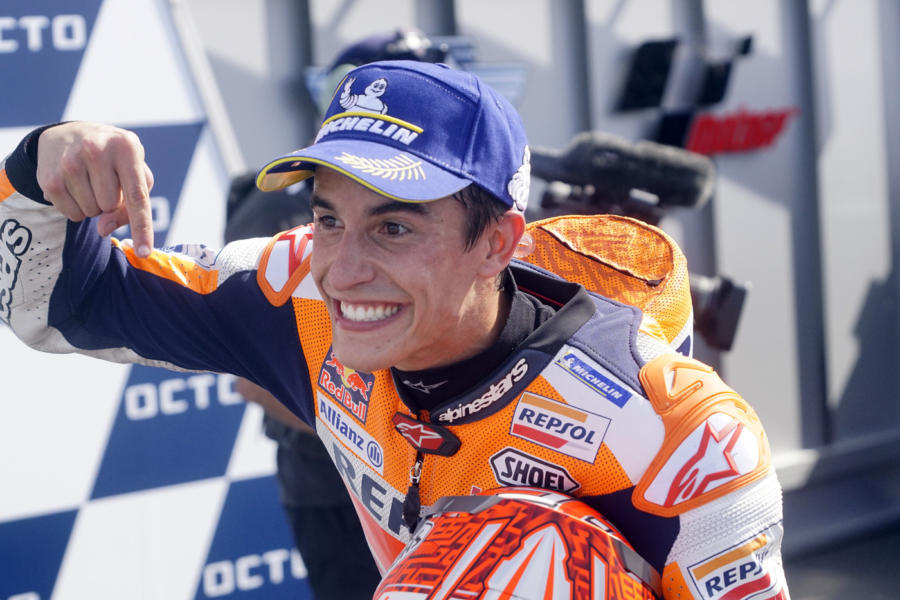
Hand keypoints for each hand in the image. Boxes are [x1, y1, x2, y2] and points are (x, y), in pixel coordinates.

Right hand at [36, 122, 155, 256]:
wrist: (70, 134)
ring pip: (91, 213)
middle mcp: (96, 150)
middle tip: (103, 180)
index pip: (137, 196)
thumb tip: (103, 229)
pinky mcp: (49, 178)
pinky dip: (76, 208)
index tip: (145, 253)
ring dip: (93, 205)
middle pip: (110, 206)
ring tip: (88, 180)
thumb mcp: (133, 172)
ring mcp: (69, 162)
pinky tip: (73, 186)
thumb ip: (130, 206)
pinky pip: (71, 214)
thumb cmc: (113, 160)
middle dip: (110, 201)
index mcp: (126, 147)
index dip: (142, 228)